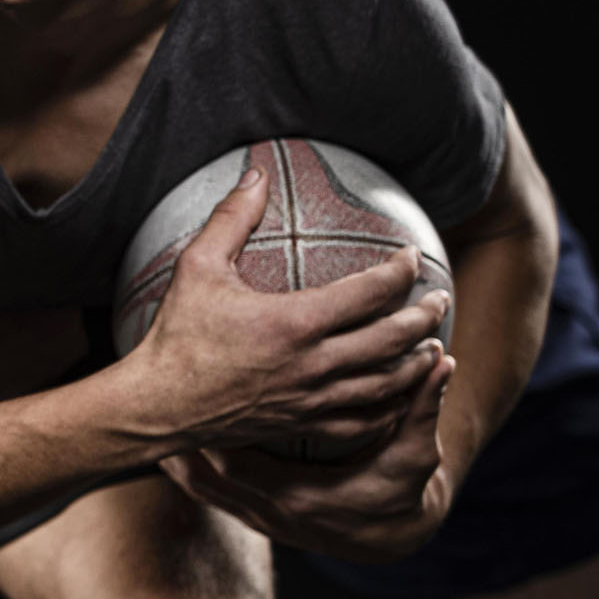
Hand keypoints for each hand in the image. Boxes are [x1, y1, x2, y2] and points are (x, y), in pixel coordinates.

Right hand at [131, 165, 452, 453]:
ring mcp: (313, 399)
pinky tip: (401, 395)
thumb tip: (256, 174)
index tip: (410, 257)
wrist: (158, 405)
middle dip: (426, 315)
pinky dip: (393, 407)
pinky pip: (365, 421)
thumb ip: (232, 218)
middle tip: (440, 299)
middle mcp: (314, 363)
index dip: (400, 270)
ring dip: (419, 362)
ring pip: (389, 384)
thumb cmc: (176, 334)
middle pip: (395, 339)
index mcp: (296, 321)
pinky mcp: (304, 424)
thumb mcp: (197, 266)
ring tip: (433, 345)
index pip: (371, 291)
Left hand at [162, 349, 458, 561]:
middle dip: (177, 446)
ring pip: (199, 490)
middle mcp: (271, 514)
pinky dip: (184, 472)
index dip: (213, 437)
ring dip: (172, 459)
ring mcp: (258, 517)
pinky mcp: (251, 514)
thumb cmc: (401, 489)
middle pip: (206, 478)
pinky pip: (206, 494)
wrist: (392, 533)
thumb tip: (442, 362)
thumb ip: (423, 411)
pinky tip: (162, 445)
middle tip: (147, 406)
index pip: (242, 465)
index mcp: (300, 498)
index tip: (187, 402)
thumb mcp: (415, 455)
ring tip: (140, 422)